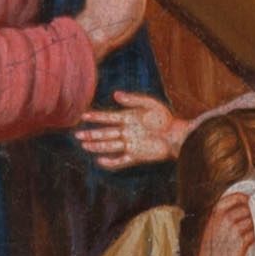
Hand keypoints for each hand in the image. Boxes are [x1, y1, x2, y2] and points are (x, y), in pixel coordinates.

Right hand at [74, 91, 190, 170]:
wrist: (178, 135)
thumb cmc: (166, 118)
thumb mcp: (150, 104)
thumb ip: (133, 99)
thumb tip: (115, 94)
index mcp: (128, 117)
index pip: (108, 117)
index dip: (95, 117)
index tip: (83, 116)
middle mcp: (126, 131)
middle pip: (105, 133)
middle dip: (91, 133)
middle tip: (77, 135)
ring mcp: (130, 144)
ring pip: (109, 145)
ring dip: (96, 145)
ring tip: (84, 145)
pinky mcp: (136, 155)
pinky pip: (120, 160)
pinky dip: (110, 161)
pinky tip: (100, 160)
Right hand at [189, 191, 254, 255]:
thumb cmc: (211, 253)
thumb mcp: (212, 230)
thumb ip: (223, 218)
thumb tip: (243, 209)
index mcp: (216, 214)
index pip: (236, 196)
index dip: (247, 198)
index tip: (254, 202)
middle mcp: (224, 219)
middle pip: (248, 208)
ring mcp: (233, 230)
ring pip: (254, 220)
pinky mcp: (241, 243)